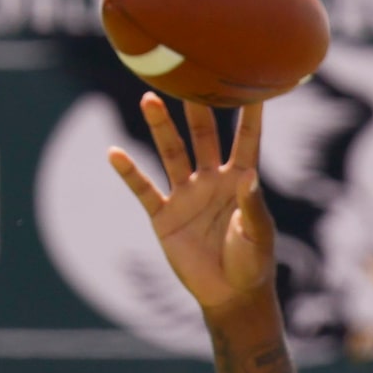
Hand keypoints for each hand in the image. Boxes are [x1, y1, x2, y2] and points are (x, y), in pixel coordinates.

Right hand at [105, 94, 273, 316]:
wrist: (230, 295)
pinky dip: (129, 173)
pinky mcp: (164, 216)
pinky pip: (144, 189)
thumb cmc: (252, 263)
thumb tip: (250, 175)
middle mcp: (211, 180)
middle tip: (187, 77)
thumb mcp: (257, 234)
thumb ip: (251, 205)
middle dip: (195, 109)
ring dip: (161, 128)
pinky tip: (114, 153)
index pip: (246, 140)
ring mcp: (186, 195)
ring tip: (149, 100)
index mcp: (240, 181)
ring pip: (171, 153)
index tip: (251, 82)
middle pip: (202, 136)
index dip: (249, 114)